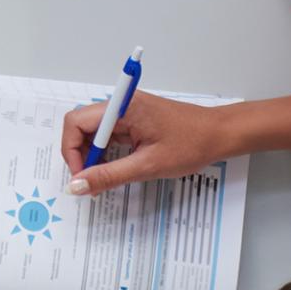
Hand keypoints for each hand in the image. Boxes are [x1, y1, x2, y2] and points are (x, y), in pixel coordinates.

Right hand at [59, 89, 233, 196]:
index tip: (82, 178)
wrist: (219, 135)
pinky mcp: (133, 119)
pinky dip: (106, 153)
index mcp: (121, 107)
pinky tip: (115, 169)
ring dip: (93, 155)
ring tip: (103, 179)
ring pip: (93, 132)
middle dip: (80, 155)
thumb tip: (77, 185)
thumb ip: (109, 175)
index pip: (75, 122)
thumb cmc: (190, 145)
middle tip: (91, 183)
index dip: (71, 151)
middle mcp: (119, 104)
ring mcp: (126, 111)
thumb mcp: (147, 165)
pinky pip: (109, 134)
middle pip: (81, 126)